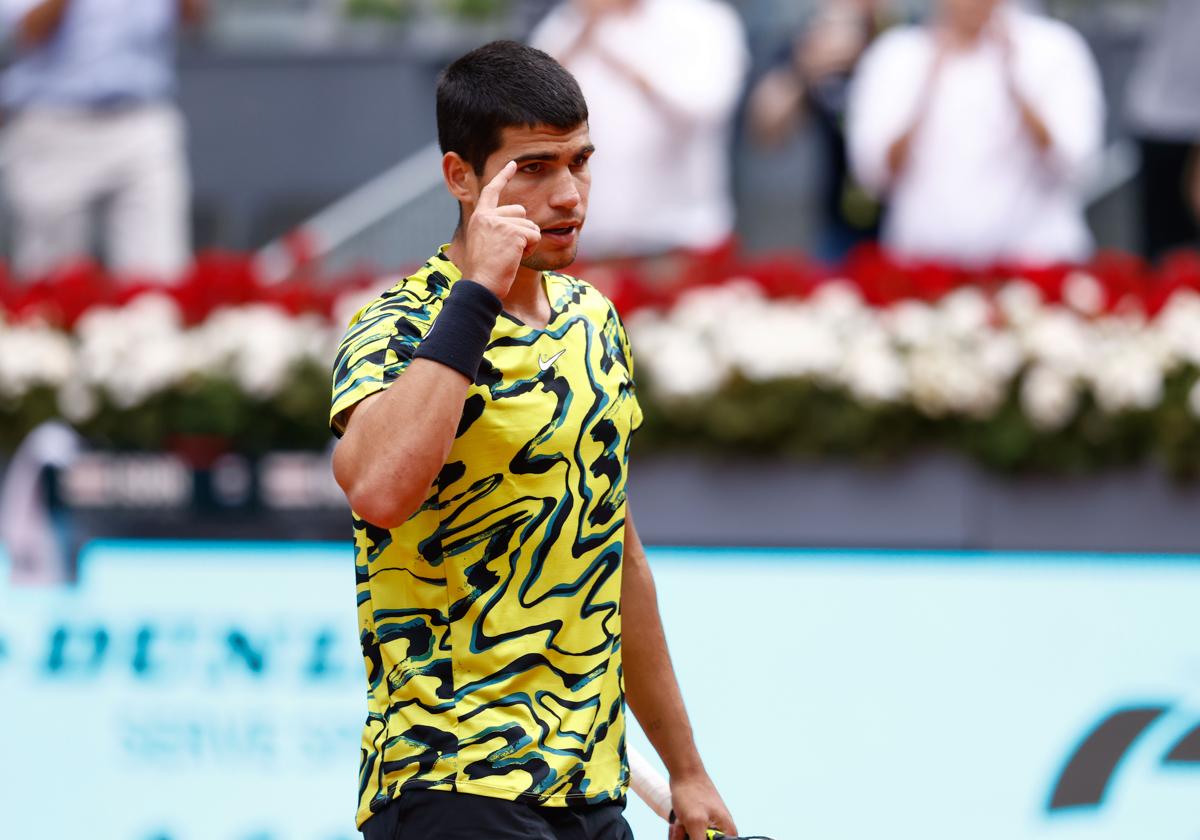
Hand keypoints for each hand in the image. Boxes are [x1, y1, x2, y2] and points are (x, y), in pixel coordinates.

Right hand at [463, 161, 540, 297]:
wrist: (480, 285)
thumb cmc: (484, 272)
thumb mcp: (485, 244)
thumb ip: (497, 229)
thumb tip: (519, 221)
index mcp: (479, 217)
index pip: (492, 190)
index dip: (503, 176)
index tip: (512, 163)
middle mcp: (488, 216)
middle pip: (522, 211)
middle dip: (523, 230)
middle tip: (508, 251)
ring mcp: (500, 223)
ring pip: (531, 225)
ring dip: (527, 243)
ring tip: (509, 256)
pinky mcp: (513, 232)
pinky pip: (535, 236)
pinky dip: (530, 249)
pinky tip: (515, 258)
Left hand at [669, 772, 735, 839]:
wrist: (683, 773)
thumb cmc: (691, 793)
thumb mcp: (695, 822)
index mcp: (728, 834)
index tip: (693, 834)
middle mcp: (721, 833)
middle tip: (683, 828)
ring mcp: (708, 829)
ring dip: (681, 837)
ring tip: (680, 823)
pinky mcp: (697, 825)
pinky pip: (687, 837)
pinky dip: (679, 833)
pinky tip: (678, 823)